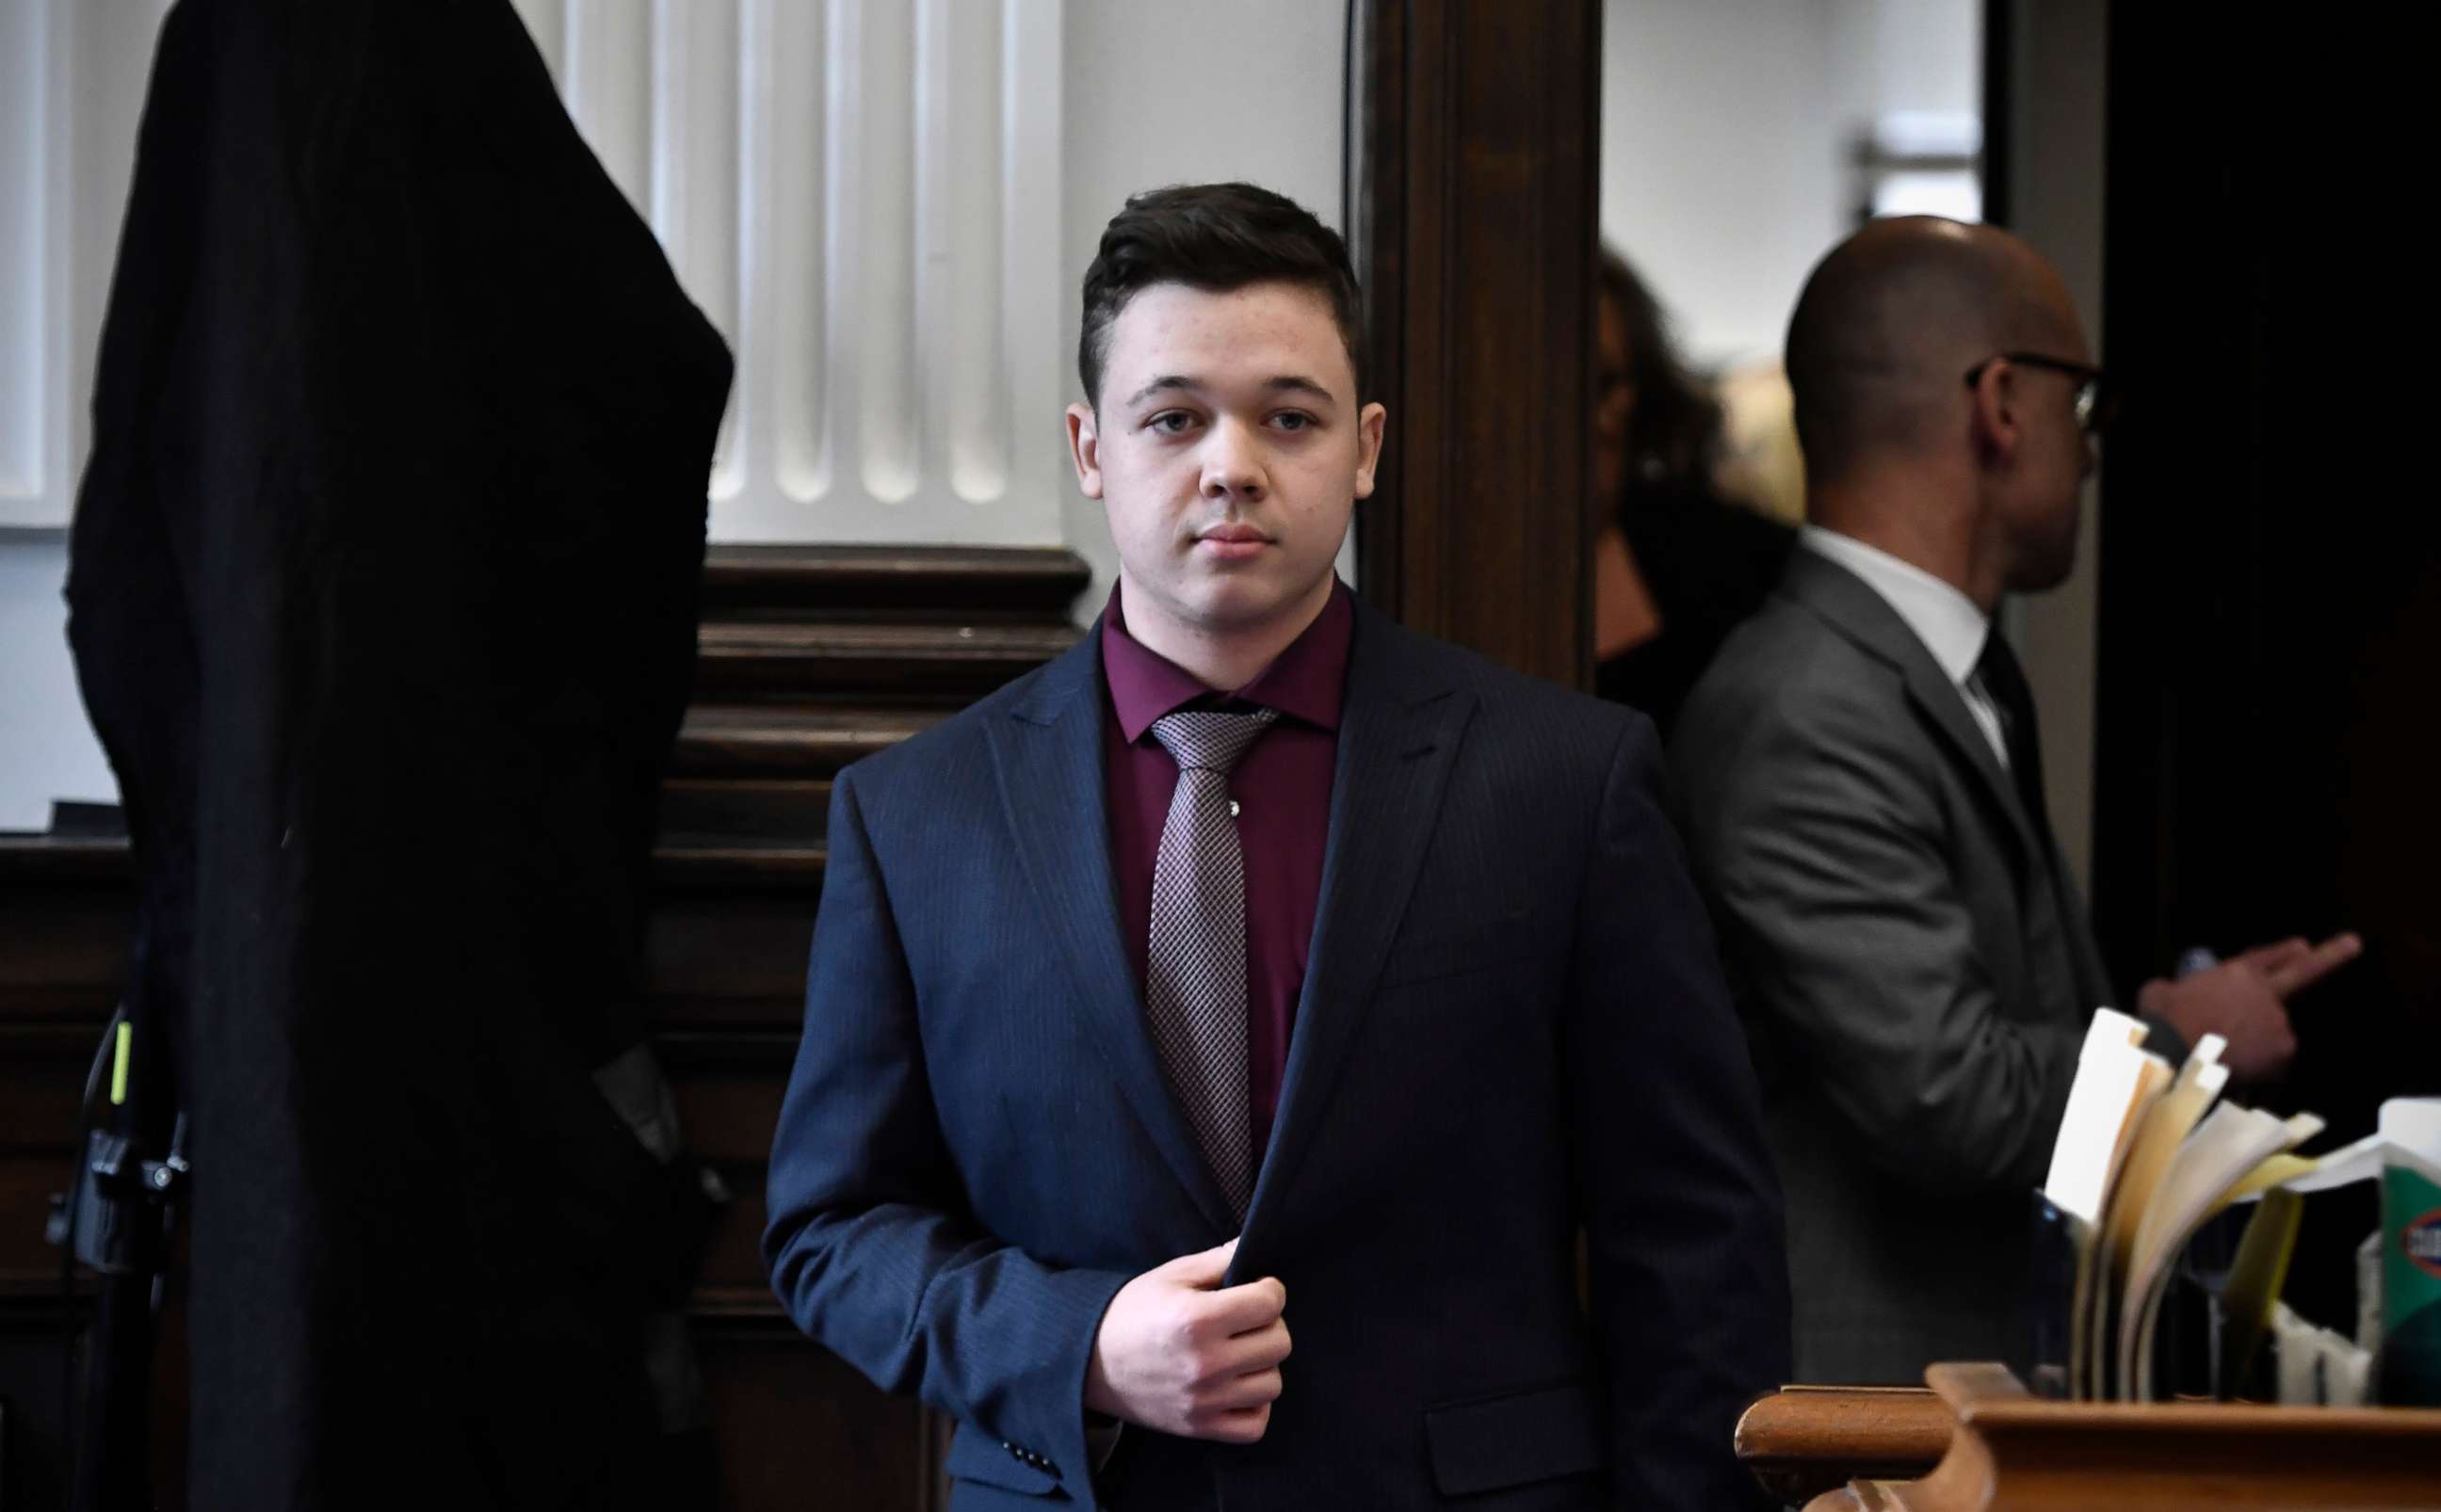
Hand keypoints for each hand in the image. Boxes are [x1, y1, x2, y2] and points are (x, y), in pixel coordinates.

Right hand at [1083, 1238, 1290, 1443]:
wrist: (1091, 1360)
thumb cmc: (1133, 1311)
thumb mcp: (1172, 1275)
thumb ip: (1218, 1260)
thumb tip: (1252, 1247)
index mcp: (1197, 1318)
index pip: (1269, 1303)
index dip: (1270, 1290)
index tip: (1258, 1289)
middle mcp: (1205, 1363)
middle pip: (1279, 1343)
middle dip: (1269, 1325)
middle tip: (1247, 1320)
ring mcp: (1204, 1400)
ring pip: (1272, 1384)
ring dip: (1263, 1365)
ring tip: (1241, 1353)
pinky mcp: (1200, 1427)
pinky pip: (1255, 1425)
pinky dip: (1254, 1406)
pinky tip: (1237, 1385)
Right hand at [2139, 932, 2361, 1082]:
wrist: (2179, 1055)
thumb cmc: (2165, 1020)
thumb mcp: (2160, 992)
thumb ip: (2178, 989)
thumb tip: (2177, 994)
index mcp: (2235, 973)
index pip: (2266, 957)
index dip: (2284, 951)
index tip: (2304, 945)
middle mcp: (2266, 994)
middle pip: (2301, 974)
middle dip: (2331, 955)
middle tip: (2353, 943)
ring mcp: (2279, 1023)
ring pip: (2276, 1033)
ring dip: (2262, 1043)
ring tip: (2231, 1061)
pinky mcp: (2282, 1051)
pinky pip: (2275, 1061)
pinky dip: (2263, 1069)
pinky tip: (2241, 1078)